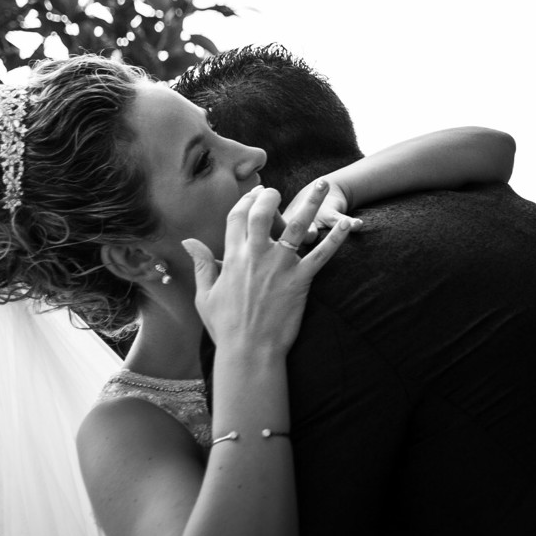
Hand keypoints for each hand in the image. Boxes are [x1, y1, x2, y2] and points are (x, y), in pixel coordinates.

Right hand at [182, 186, 357, 354]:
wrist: (249, 350)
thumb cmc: (225, 326)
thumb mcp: (205, 294)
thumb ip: (201, 264)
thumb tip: (188, 241)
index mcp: (232, 257)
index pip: (237, 217)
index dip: (245, 201)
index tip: (253, 193)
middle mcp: (256, 255)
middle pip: (264, 213)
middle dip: (270, 195)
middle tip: (277, 189)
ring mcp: (280, 266)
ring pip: (297, 225)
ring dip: (311, 202)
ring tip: (323, 185)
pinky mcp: (301, 280)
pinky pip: (322, 254)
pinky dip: (335, 238)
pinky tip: (346, 223)